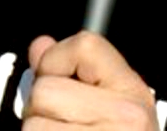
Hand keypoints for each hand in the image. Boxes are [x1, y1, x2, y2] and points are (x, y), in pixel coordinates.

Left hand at [23, 31, 156, 130]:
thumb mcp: (102, 106)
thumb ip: (69, 70)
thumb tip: (41, 44)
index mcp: (133, 92)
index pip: (86, 44)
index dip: (57, 60)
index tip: (64, 83)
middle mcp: (128, 115)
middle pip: (46, 88)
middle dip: (42, 108)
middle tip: (65, 125)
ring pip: (33, 121)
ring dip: (39, 130)